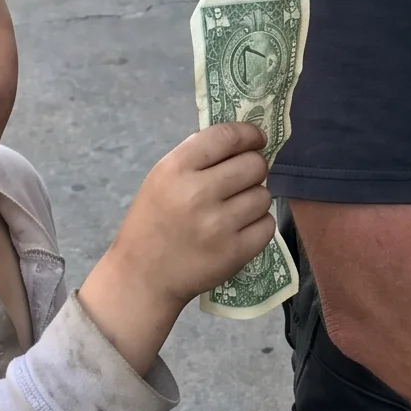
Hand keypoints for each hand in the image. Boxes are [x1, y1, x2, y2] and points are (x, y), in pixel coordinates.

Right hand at [78, 123, 273, 372]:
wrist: (143, 276)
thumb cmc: (153, 222)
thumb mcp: (161, 178)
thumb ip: (197, 157)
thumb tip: (242, 139)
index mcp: (176, 169)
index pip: (227, 136)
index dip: (249, 134)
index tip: (256, 140)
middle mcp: (198, 193)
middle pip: (254, 164)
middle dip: (254, 168)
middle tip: (243, 180)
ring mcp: (219, 225)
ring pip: (264, 195)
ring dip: (254, 199)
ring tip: (235, 210)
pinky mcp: (235, 252)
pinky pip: (267, 225)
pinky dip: (258, 225)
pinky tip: (239, 229)